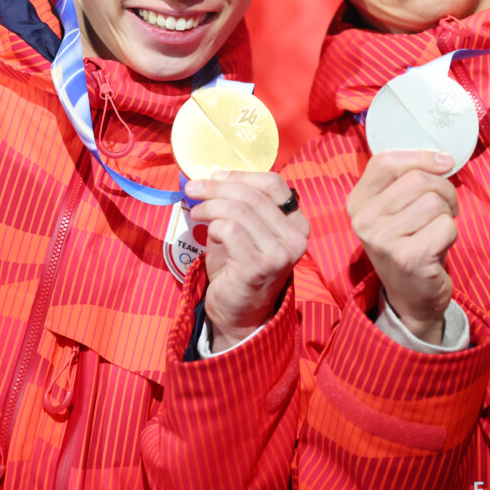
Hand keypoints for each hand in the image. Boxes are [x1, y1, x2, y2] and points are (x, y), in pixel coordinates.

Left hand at [184, 172, 308, 352]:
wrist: (239, 313)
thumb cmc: (240, 267)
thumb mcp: (245, 230)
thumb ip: (240, 205)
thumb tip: (213, 177)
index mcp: (297, 222)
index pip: (274, 184)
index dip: (241, 176)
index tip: (215, 176)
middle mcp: (296, 236)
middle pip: (252, 195)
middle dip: (216, 188)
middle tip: (192, 188)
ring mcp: (280, 252)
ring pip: (239, 210)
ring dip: (210, 206)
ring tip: (196, 211)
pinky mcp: (260, 266)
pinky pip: (230, 230)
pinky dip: (213, 226)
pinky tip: (207, 233)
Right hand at [347, 150, 457, 343]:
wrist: (410, 297)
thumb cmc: (408, 243)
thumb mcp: (394, 210)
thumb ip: (406, 180)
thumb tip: (443, 158)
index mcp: (357, 201)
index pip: (386, 161)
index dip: (420, 156)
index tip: (444, 162)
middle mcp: (363, 219)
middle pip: (417, 179)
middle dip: (443, 189)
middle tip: (444, 207)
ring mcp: (383, 239)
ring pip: (434, 202)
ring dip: (447, 214)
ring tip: (437, 229)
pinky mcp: (407, 258)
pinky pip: (445, 226)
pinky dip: (451, 235)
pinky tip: (438, 247)